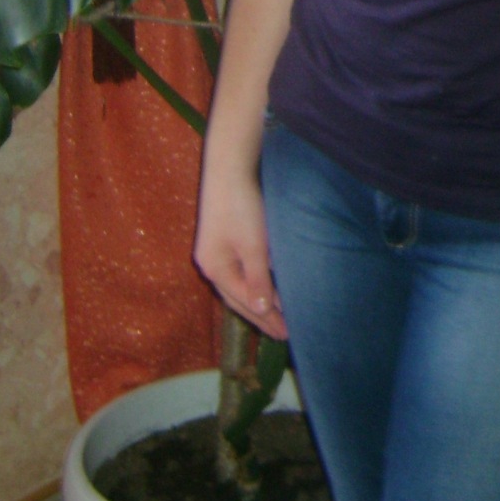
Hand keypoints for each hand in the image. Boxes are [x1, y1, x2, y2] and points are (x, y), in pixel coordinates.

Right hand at [194, 164, 288, 339]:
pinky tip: (269, 287)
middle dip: (261, 316)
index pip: (243, 302)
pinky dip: (257, 283)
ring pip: (240, 286)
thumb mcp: (253, 246)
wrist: (229, 167)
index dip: (265, 319)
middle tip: (284, 333)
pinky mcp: (225, 238)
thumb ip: (257, 279)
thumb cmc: (242, 205)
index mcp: (216, 269)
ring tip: (278, 316)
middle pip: (238, 298)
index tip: (286, 333)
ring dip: (259, 301)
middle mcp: (212, 263)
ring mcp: (217, 251)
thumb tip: (261, 310)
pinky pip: (242, 271)